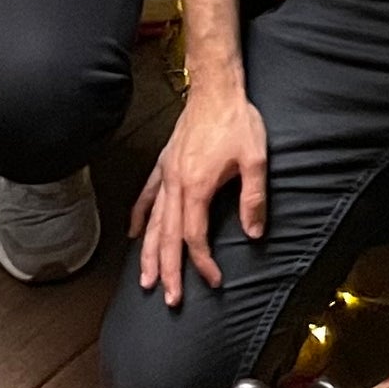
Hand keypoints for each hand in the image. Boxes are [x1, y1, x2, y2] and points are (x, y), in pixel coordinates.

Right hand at [130, 75, 267, 301]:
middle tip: (169, 299)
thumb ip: (253, 199)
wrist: (216, 89)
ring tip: (145, 279)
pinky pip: (147, 195)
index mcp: (197, 186)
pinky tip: (133, 233)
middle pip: (167, 236)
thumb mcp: (255, 160)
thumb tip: (254, 233)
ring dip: (148, 252)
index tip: (214, 280)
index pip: (195, 236)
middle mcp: (176, 184)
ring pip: (153, 221)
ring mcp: (167, 174)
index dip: (203, 262)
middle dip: (168, 270)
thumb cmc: (237, 121)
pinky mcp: (165, 164)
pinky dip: (139, 215)